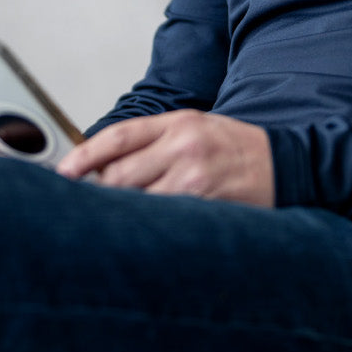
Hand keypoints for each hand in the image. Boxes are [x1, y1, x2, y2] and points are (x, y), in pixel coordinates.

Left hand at [57, 110, 273, 205]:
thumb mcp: (196, 127)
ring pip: (136, 200)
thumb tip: (104, 165)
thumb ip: (154, 142)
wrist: (288, 165)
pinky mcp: (206, 204)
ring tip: (123, 221)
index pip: (117, 138)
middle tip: (95, 205)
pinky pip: (163, 218)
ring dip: (124, 213)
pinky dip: (150, 225)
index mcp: (178, 122)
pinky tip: (150, 229)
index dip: (83, 158)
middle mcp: (183, 146)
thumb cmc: (237, 149)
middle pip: (119, 175)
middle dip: (102, 193)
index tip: (63, 174)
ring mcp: (194, 177)